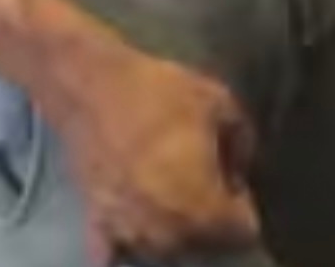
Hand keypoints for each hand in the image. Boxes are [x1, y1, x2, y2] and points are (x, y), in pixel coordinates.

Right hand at [58, 44, 259, 263]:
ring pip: (166, 250)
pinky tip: (133, 226)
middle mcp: (170, 235)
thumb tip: (237, 169)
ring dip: (173, 229)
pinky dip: (126, 248)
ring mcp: (131, 234)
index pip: (244, 231)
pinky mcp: (98, 225)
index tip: (230, 177)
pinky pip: (114, 256)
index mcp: (205, 209)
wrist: (90, 85)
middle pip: (205, 245)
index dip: (243, 202)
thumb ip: (241, 141)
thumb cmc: (156, 92)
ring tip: (167, 189)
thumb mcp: (217, 100)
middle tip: (199, 179)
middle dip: (210, 218)